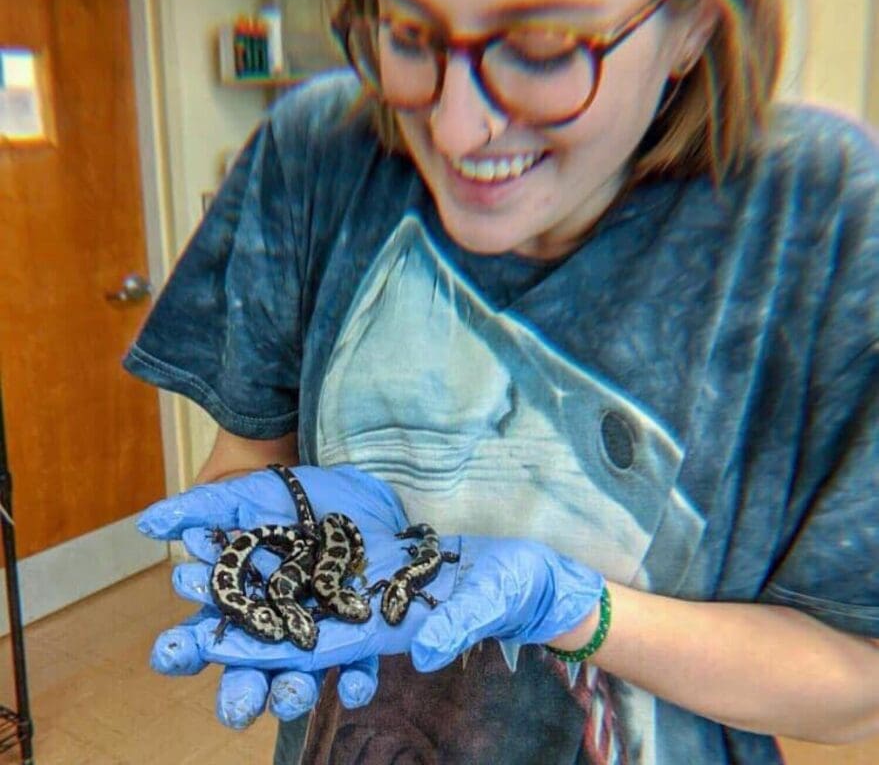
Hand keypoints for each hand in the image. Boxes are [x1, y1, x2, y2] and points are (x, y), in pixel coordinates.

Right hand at [139, 464, 409, 726]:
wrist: (356, 491)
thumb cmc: (295, 499)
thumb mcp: (249, 496)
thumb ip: (202, 509)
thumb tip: (147, 523)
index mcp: (236, 607)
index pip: (199, 640)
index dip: (182, 650)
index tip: (172, 649)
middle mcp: (270, 633)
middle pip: (246, 678)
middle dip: (239, 696)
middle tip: (238, 702)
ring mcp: (313, 639)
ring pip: (296, 683)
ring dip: (290, 695)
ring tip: (289, 692)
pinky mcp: (358, 638)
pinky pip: (358, 672)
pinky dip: (355, 683)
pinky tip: (351, 683)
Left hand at [139, 466, 603, 719]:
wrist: (525, 572)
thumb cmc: (515, 590)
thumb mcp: (490, 604)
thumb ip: (458, 624)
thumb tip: (427, 651)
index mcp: (381, 629)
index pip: (310, 647)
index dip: (261, 648)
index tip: (208, 645)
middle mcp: (360, 610)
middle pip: (286, 617)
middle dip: (233, 613)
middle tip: (174, 596)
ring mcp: (362, 582)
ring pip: (293, 582)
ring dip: (245, 573)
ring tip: (190, 557)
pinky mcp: (370, 556)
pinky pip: (318, 552)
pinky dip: (281, 544)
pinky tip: (244, 528)